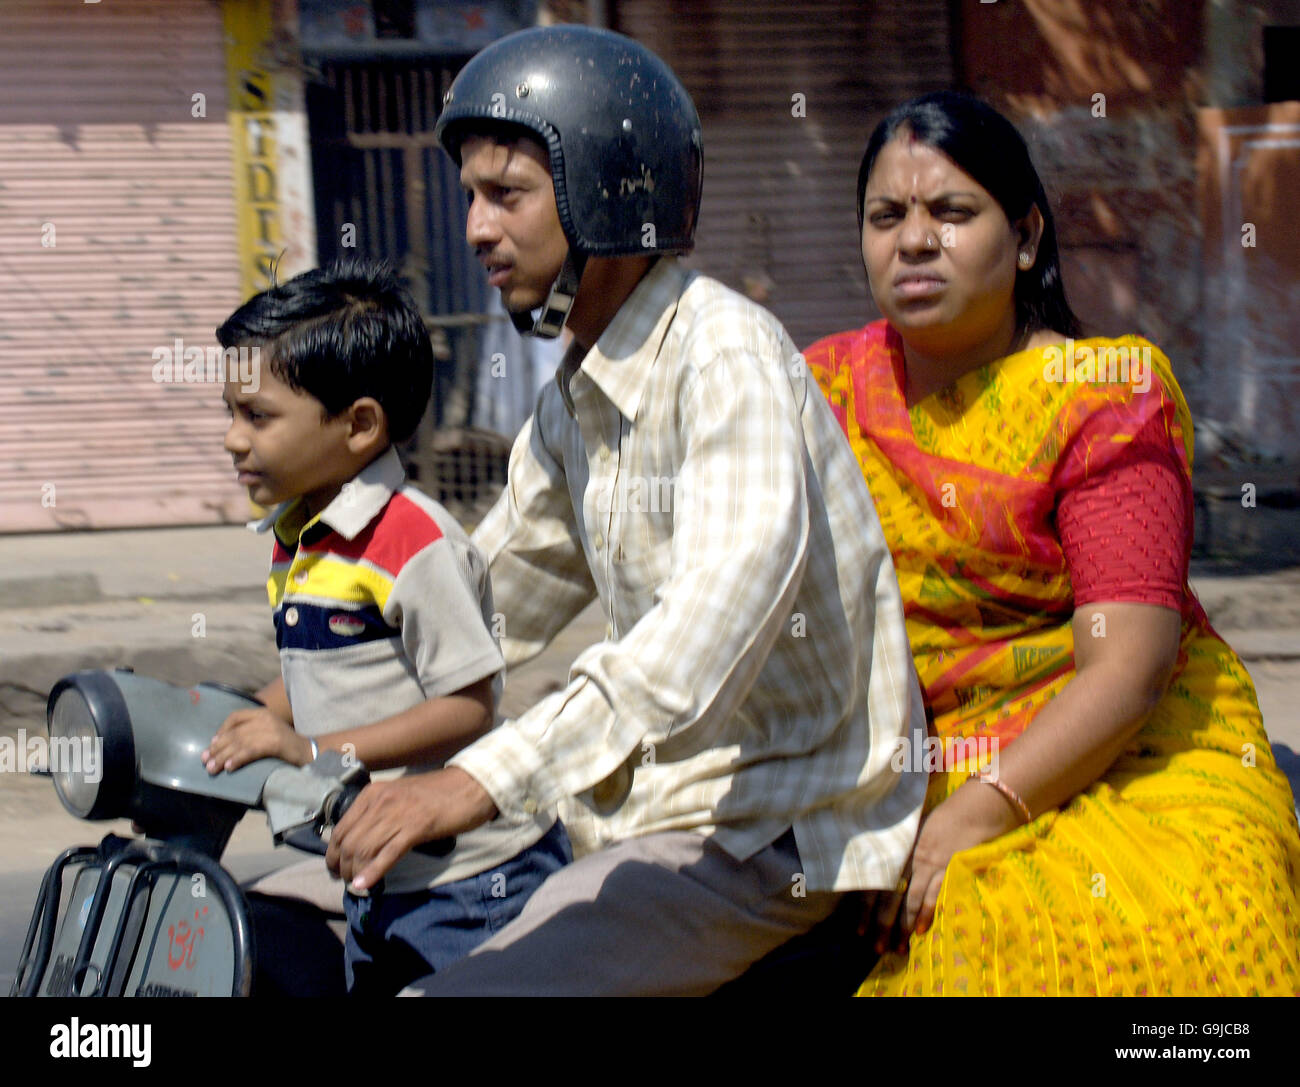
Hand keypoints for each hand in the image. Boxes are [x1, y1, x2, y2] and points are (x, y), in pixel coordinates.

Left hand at [201, 707, 310, 773]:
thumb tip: (221, 747)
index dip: (221, 730)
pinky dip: (238, 759)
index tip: (212, 744)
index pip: (235, 717)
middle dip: (217, 748)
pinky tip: (229, 767)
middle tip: (205, 761)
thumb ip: (249, 734)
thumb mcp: (267, 733)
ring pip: (240, 743)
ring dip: (223, 757)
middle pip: (234, 732)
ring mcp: (271, 729)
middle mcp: (265, 718)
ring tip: (212, 768)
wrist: (310, 752)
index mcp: (262, 713)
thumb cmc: (286, 747)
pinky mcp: (275, 742)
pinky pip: (251, 751)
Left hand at [326, 767, 497, 891]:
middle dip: (341, 866)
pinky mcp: (416, 827)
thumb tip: (361, 840)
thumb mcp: (400, 798)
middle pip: (348, 841)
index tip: (336, 868)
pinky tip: (365, 885)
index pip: (341, 828)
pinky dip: (373, 872)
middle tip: (344, 880)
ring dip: (355, 872)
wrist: (471, 785)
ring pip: (364, 849)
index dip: (333, 852)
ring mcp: (398, 814)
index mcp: (373, 793)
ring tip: (355, 885)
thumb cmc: (438, 794)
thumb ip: (379, 814)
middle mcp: (380, 801)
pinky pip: (387, 854)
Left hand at [860, 779, 1020, 952]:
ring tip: (897, 948)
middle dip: (881, 924)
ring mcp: (929, 864)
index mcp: (897, 851)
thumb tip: (882, 876)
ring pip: (910, 899)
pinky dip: (927, 912)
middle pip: (889, 896)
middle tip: (875, 947)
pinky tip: (921, 931)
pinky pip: (934, 893)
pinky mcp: (949, 868)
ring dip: (903, 926)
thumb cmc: (941, 822)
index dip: (865, 908)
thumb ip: (899, 855)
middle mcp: (909, 858)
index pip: (875, 882)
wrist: (971, 811)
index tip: (858, 930)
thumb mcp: (913, 835)